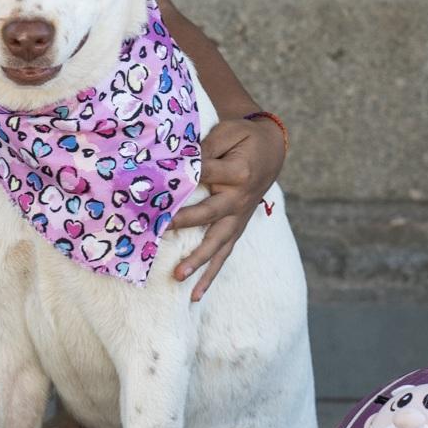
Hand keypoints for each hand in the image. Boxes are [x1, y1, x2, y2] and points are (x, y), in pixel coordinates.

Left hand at [171, 115, 284, 300]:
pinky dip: (210, 275)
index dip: (182, 177)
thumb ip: (206, 147)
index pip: (204, 174)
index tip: (156, 184)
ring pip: (218, 243)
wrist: (271, 150)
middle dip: (183, 222)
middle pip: (208, 215)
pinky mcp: (237, 229)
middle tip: (160, 231)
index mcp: (238, 173)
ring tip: (179, 276)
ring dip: (198, 261)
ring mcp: (239, 218)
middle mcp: (240, 200)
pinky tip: (195, 295)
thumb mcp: (228, 132)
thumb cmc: (243, 139)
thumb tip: (180, 163)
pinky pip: (224, 255)